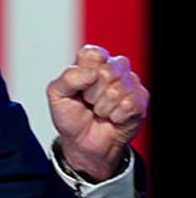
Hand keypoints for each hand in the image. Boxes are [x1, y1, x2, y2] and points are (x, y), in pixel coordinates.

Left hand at [46, 45, 148, 180]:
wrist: (82, 143)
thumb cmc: (70, 116)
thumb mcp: (56, 95)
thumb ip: (68, 78)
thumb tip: (93, 73)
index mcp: (90, 62)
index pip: (93, 53)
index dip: (85, 72)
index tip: (78, 86)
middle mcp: (112, 68)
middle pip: (107, 70)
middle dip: (92, 93)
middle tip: (88, 101)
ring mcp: (128, 84)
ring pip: (118, 89)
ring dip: (103, 107)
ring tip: (99, 111)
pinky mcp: (140, 102)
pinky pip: (129, 105)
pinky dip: (115, 116)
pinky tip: (112, 118)